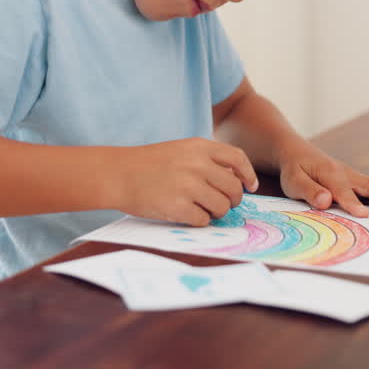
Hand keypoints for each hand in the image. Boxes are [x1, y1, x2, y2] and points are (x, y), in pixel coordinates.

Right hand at [111, 138, 257, 226]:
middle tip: (225, 204)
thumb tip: (236, 180)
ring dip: (217, 212)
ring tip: (204, 210)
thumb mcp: (180, 149)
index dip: (248, 175)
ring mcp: (188, 186)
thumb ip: (206, 159)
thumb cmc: (148, 164)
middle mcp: (197, 165)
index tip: (251, 187)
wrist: (118, 174)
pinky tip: (188, 215)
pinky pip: (204, 220)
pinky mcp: (178, 207)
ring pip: (222, 206)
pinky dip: (200, 221)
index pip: (237, 159)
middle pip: (233, 188)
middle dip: (233, 200)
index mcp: (199, 147)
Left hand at [277, 141, 368, 217]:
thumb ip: (309, 191)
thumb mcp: (294, 181)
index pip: (342, 191)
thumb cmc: (295, 169)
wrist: (297, 152)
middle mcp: (346, 173)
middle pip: (368, 186)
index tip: (364, 215)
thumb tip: (325, 201)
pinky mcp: (357, 179)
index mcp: (329, 173)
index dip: (352, 203)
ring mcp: (354, 176)